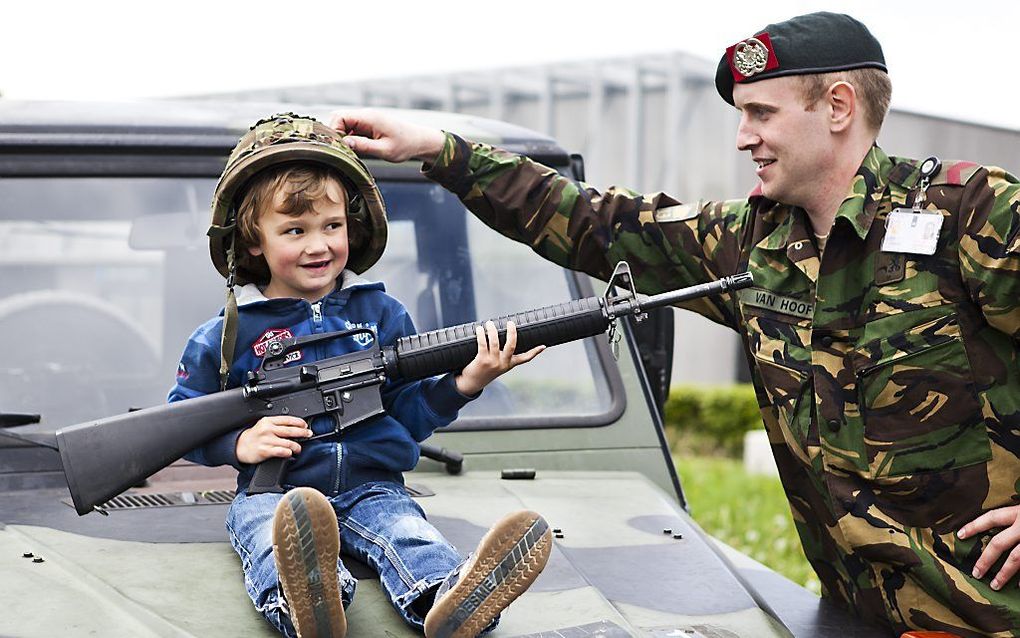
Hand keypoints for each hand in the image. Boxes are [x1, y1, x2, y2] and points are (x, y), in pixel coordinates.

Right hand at [235, 415, 311, 464]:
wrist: (240, 446)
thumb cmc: (254, 436)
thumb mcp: (264, 425)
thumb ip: (277, 424)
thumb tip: (296, 426)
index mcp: (268, 421)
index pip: (288, 420)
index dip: (299, 423)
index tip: (305, 426)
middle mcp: (268, 429)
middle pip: (290, 430)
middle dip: (302, 433)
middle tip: (308, 434)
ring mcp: (266, 440)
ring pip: (288, 442)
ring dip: (297, 446)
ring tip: (298, 448)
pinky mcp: (265, 451)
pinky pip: (281, 452)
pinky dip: (288, 453)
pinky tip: (290, 453)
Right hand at [329, 109, 445, 162]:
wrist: (419, 140)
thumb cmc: (405, 145)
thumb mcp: (384, 150)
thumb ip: (364, 146)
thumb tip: (344, 143)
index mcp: (369, 117)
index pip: (339, 117)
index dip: (334, 131)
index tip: (339, 147)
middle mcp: (366, 115)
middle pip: (339, 119)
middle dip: (336, 134)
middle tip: (342, 151)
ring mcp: (366, 119)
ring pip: (344, 124)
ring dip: (343, 137)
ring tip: (351, 151)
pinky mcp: (368, 125)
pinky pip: (352, 129)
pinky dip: (350, 138)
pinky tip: (357, 149)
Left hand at [455, 320, 544, 395]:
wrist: (472, 383)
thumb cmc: (484, 370)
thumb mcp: (497, 365)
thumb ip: (501, 355)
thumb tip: (500, 336)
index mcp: (509, 364)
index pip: (525, 358)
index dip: (535, 352)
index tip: (543, 346)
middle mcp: (503, 363)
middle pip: (511, 345)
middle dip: (512, 332)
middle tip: (510, 322)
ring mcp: (492, 362)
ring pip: (494, 342)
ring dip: (492, 330)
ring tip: (490, 323)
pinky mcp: (482, 360)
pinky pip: (482, 344)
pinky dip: (481, 334)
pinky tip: (479, 329)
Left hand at [958, 505, 1019, 589]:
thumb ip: (1015, 517)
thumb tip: (998, 527)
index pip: (992, 517)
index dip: (974, 525)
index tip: (958, 534)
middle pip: (999, 543)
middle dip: (985, 559)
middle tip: (975, 573)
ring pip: (1017, 559)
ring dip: (1004, 574)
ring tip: (994, 586)